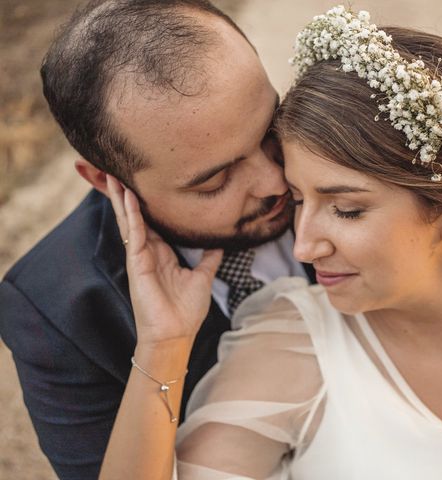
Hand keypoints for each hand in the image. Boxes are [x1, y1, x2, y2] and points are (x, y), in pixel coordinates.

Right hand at [106, 175, 221, 346]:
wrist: (175, 335)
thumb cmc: (185, 311)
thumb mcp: (202, 277)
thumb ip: (209, 258)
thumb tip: (220, 243)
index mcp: (162, 253)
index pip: (152, 221)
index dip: (146, 202)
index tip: (145, 181)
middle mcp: (149, 252)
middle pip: (135, 216)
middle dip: (126, 194)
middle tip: (117, 169)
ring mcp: (140, 256)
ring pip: (128, 220)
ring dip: (120, 198)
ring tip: (112, 174)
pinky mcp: (136, 263)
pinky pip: (133, 233)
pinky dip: (130, 214)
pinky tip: (125, 196)